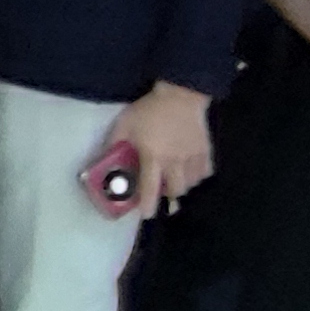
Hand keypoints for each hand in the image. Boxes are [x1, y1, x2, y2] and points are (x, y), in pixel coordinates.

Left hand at [110, 83, 211, 215]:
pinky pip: (205, 172)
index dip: (147, 204)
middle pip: (175, 190)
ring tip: (172, 179)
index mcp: (154, 157)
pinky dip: (197, 176)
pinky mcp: (205, 150)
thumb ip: (114, 143)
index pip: (150, 188)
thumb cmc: (148, 110)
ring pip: (191, 184)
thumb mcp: (124, 124)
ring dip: (181, 186)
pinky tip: (189, 170)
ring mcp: (193, 157)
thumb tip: (104, 158)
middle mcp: (175, 162)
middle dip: (166, 195)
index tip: (145, 214)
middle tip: (158, 189)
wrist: (180, 95)